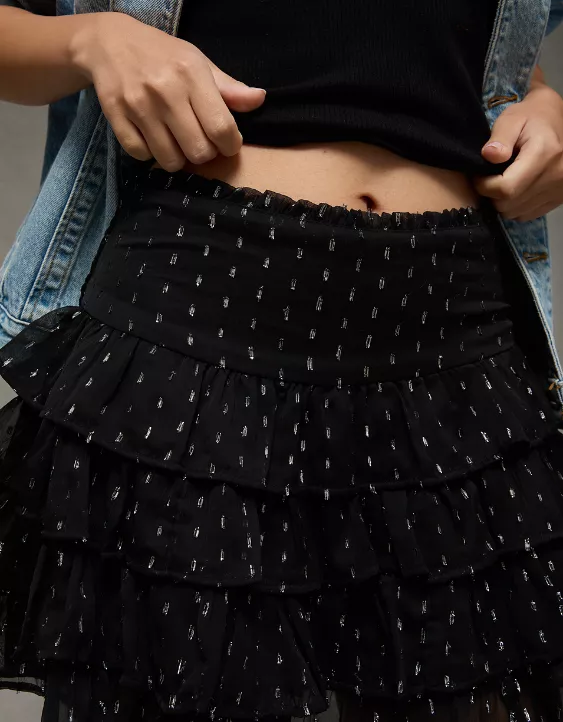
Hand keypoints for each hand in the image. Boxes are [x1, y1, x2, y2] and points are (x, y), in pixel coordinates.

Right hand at [70, 12, 265, 170]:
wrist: (109, 43)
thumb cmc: (162, 56)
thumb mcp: (198, 63)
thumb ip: (229, 88)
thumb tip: (259, 100)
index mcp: (191, 74)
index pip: (222, 129)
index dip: (230, 145)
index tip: (227, 143)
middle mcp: (165, 91)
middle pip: (198, 151)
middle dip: (204, 153)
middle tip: (199, 142)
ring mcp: (139, 106)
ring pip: (171, 161)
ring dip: (177, 158)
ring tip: (176, 141)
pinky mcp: (116, 117)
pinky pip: (142, 156)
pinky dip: (150, 154)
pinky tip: (153, 138)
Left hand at [473, 81, 562, 222]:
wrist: (556, 120)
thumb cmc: (530, 117)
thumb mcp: (511, 119)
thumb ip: (500, 137)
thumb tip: (489, 155)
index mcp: (544, 154)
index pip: (506, 189)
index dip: (485, 186)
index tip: (479, 175)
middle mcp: (556, 175)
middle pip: (509, 205)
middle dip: (492, 195)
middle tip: (490, 177)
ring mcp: (560, 189)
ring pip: (516, 213)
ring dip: (503, 202)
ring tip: (503, 180)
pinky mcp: (559, 197)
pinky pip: (527, 214)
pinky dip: (516, 206)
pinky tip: (516, 187)